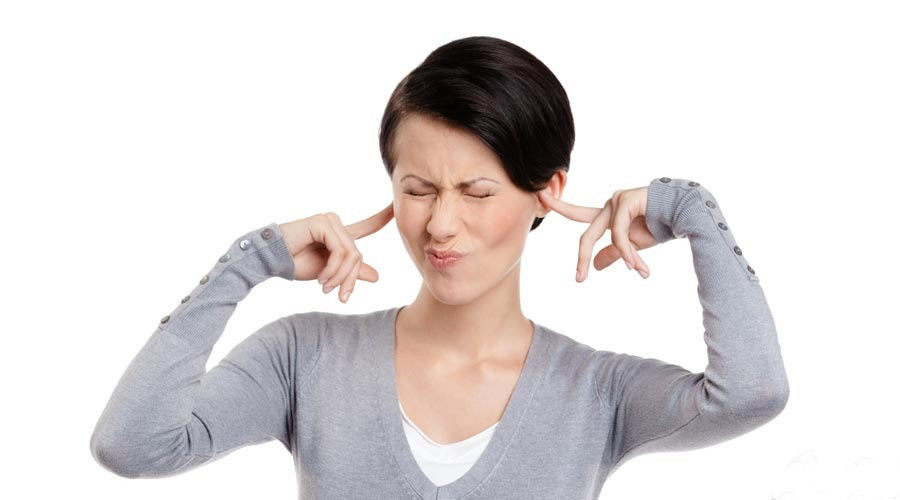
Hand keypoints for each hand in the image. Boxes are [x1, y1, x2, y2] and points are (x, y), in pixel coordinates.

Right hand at [278, 202, 393, 302]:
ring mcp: (329, 221)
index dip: (383, 217)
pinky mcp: (322, 223)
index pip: (367, 226)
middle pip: (358, 255)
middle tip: (340, 296)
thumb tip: (377, 276)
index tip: (397, 207)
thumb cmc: (295, 264)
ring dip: (339, 277)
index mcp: (339, 234)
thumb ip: (351, 272)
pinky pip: (340, 251)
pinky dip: (333, 269)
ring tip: (325, 288)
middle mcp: (336, 224)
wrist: (271, 262)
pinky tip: (321, 279)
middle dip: (350, 280)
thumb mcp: (329, 273)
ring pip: (352, 255)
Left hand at [537, 186, 656, 280]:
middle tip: (579, 279)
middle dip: (582, 257)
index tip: (540, 197)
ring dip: (626, 257)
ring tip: (640, 270)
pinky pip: (619, 233)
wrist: (684, 214)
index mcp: (607, 215)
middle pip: (587, 235)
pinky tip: (638, 264)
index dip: (559, 206)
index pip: (578, 214)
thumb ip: (614, 253)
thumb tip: (596, 266)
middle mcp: (608, 205)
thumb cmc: (660, 225)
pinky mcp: (626, 200)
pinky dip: (628, 251)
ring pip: (609, 237)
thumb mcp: (633, 245)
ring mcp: (616, 201)